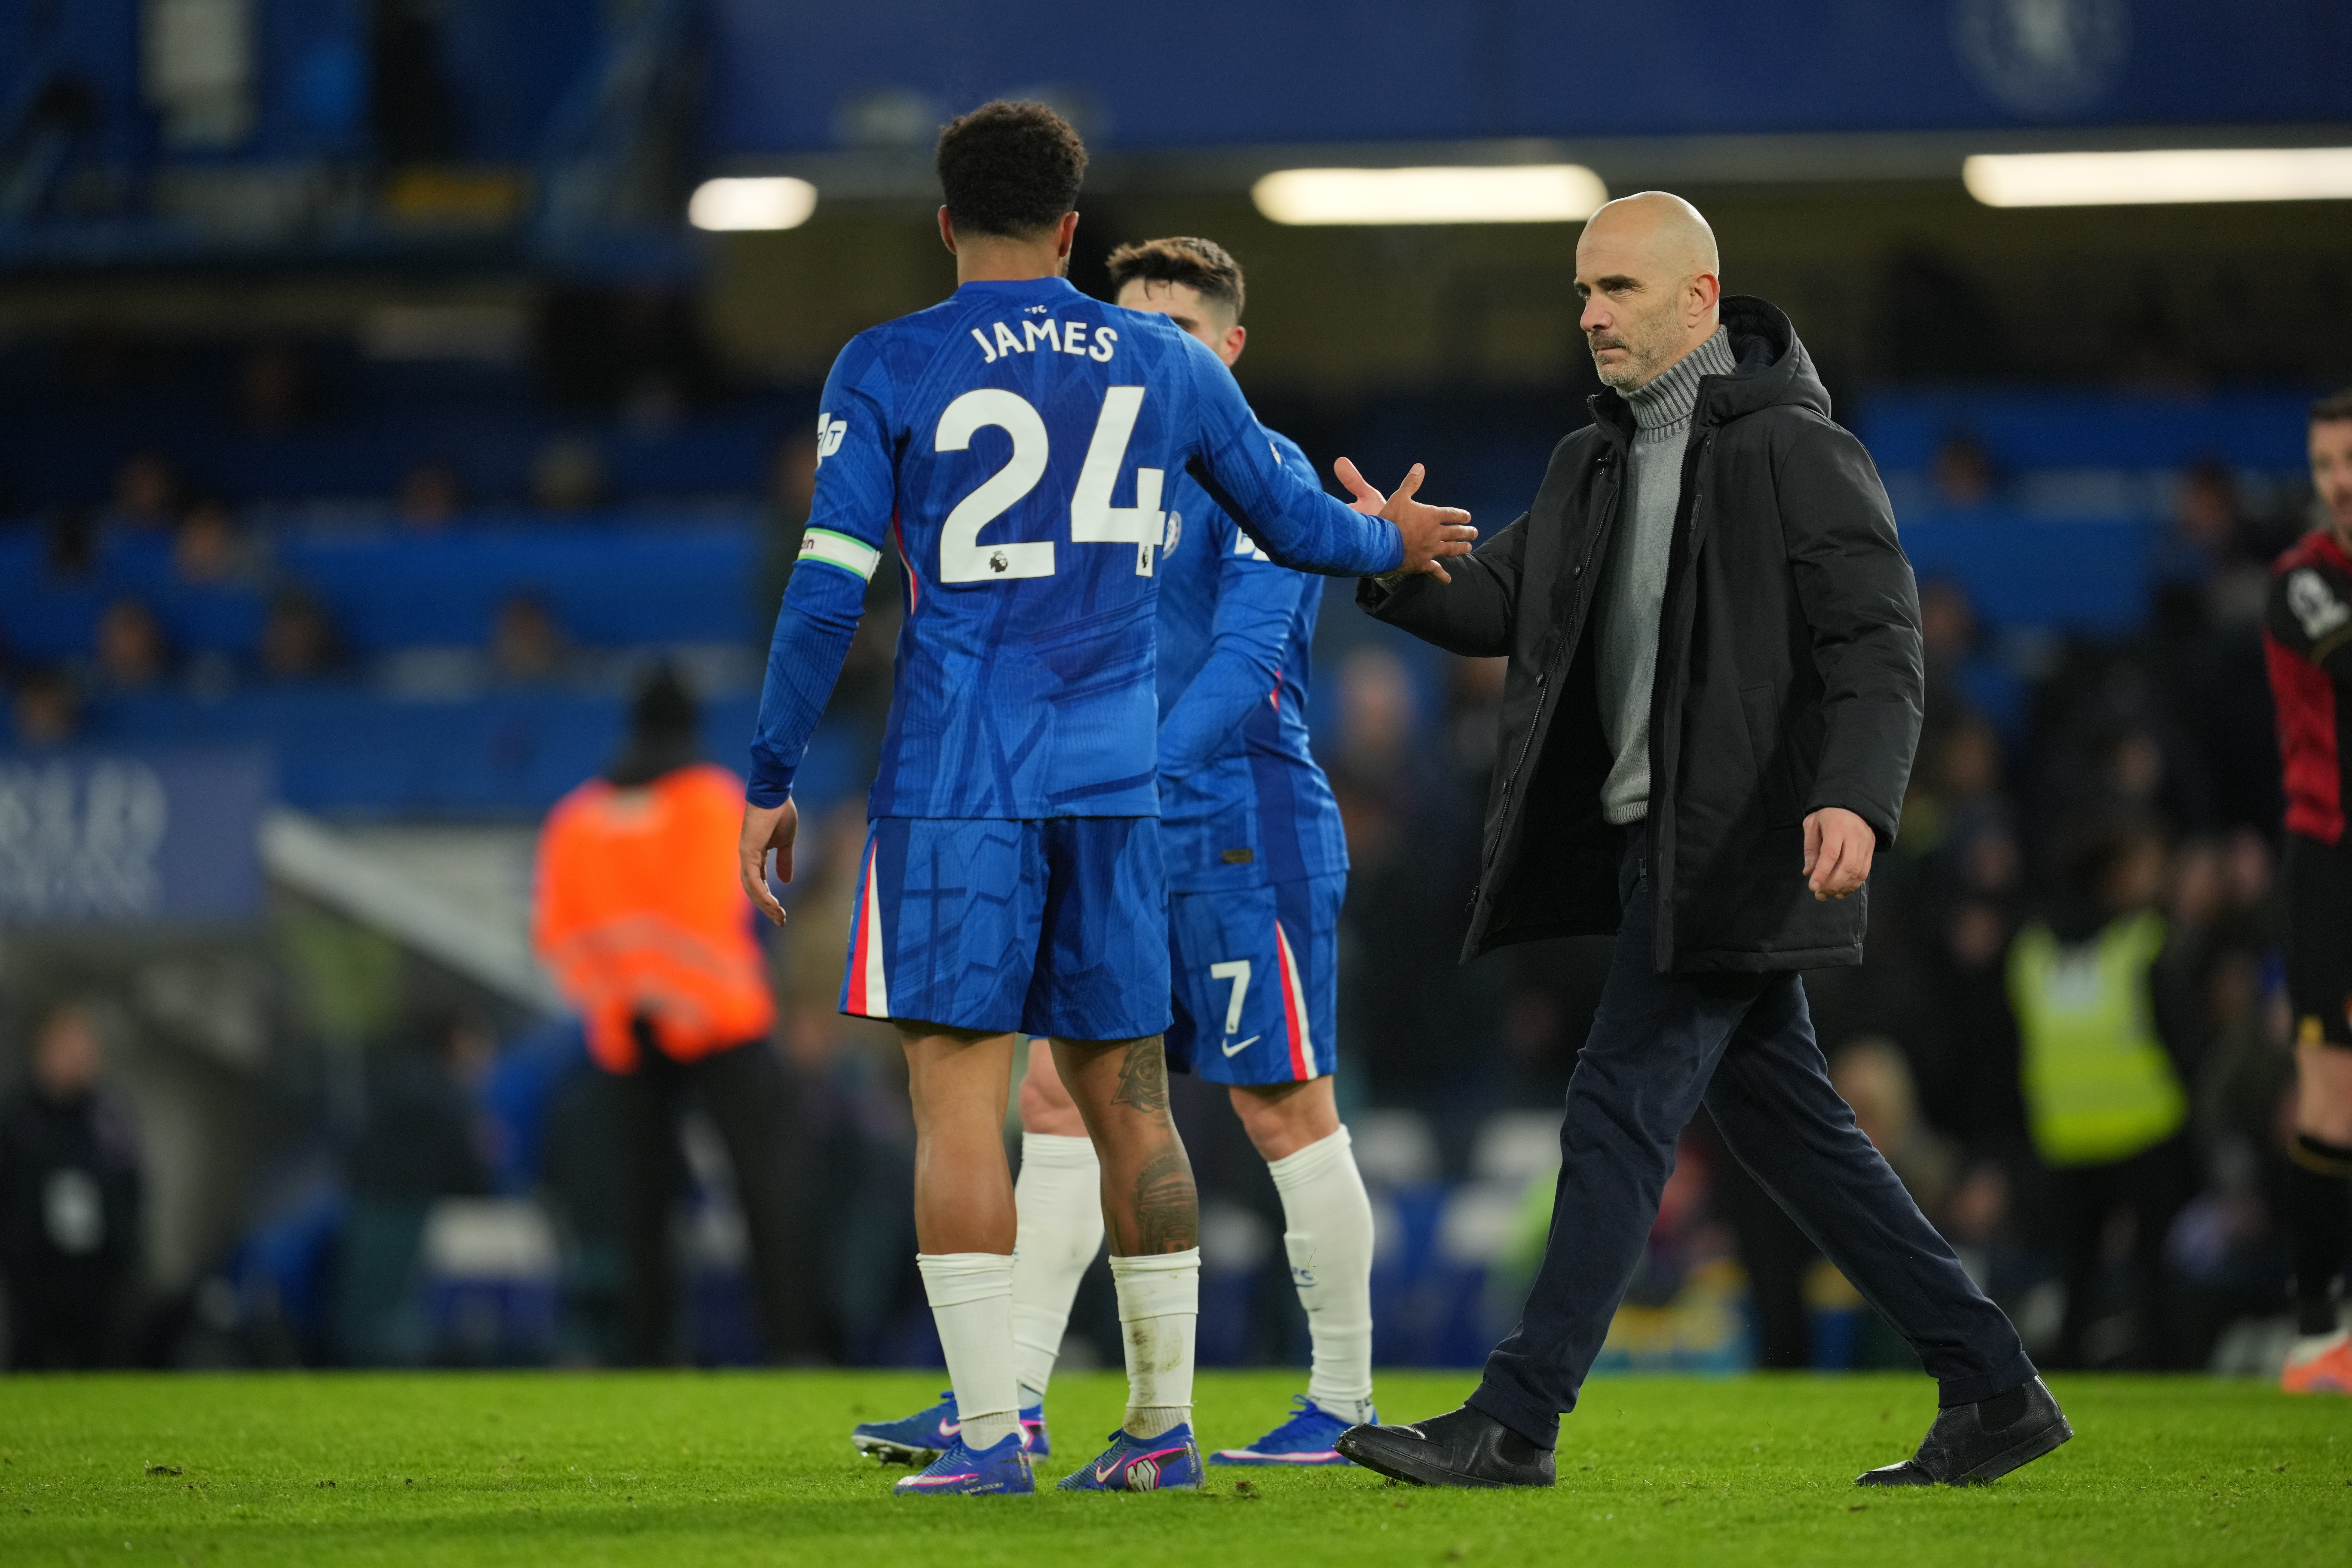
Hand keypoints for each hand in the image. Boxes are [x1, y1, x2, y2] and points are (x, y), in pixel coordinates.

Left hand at [738, 797, 798, 926]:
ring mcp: (745, 856)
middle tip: (781, 921)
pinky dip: (762, 893)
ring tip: (779, 916)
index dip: (770, 900)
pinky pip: (753, 879)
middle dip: (767, 908)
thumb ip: (785, 861)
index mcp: (756, 855)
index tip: (781, 914)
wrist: (775, 794)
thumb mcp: (786, 842)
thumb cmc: (779, 812)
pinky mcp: (748, 852)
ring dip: (765, 905)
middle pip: (754, 891)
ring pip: (752, 889)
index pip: (760, 884)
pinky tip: (772, 904)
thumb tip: (786, 881)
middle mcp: (747, 858)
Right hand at [1334, 458, 1476, 583]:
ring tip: (1468, 548)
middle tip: (1474, 532)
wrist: (1381, 544)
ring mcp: (1430, 550)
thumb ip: (1411, 483)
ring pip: (1451, 550)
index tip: (1468, 517)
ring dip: (1461, 548)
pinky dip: (1442, 575)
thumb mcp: (1400, 497)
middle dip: (1466, 532)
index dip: (1460, 515)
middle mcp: (1435, 534)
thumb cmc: (1390, 519)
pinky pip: (1435, 570)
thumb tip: (1420, 467)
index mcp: (1431, 516)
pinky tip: (1448, 579)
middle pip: (1455, 532)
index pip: (1451, 514)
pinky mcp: (1422, 563)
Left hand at [1803, 806, 1874, 901]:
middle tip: (1819, 895)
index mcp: (1837, 826)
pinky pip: (1864, 872)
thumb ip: (1810, 848)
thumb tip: (1808, 872)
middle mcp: (1854, 835)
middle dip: (1832, 884)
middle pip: (1847, 866)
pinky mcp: (1871, 850)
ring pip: (1857, 871)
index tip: (1812, 887)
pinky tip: (1841, 892)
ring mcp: (1865, 843)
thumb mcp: (1812, 824)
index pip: (1831, 853)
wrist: (1853, 804)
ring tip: (1827, 895)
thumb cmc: (1827, 815)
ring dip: (1842, 887)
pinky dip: (1853, 885)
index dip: (1822, 873)